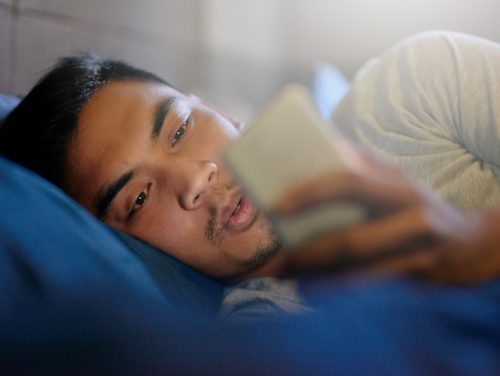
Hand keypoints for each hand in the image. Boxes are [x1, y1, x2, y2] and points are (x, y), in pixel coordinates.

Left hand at [274, 144, 499, 284]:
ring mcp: (420, 243)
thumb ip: (359, 170)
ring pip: (359, 269)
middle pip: (352, 237)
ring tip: (285, 278)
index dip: (310, 193)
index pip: (348, 180)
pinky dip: (339, 288)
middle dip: (307, 254)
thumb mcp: (392, 183)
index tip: (276, 206)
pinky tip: (311, 289)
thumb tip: (310, 161)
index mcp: (394, 178)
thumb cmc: (415, 207)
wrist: (472, 240)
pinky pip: (374, 283)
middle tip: (274, 263)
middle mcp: (409, 208)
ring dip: (318, 277)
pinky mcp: (425, 270)